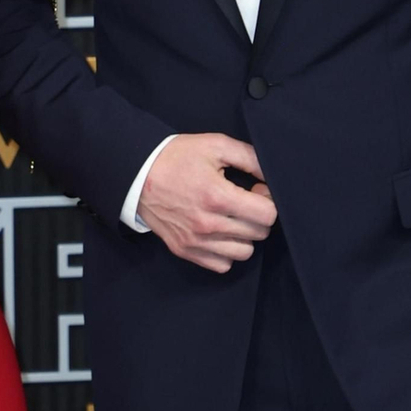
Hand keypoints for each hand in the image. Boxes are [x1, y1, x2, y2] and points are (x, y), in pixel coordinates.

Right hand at [139, 133, 276, 270]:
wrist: (138, 175)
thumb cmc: (176, 158)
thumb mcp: (216, 145)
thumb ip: (250, 157)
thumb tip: (272, 174)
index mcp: (217, 196)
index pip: (267, 215)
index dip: (268, 200)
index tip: (257, 191)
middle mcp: (208, 224)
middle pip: (259, 233)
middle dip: (258, 216)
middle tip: (244, 200)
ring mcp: (195, 241)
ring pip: (244, 252)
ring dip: (244, 235)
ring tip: (232, 218)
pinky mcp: (185, 250)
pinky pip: (222, 265)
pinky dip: (226, 252)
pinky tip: (220, 233)